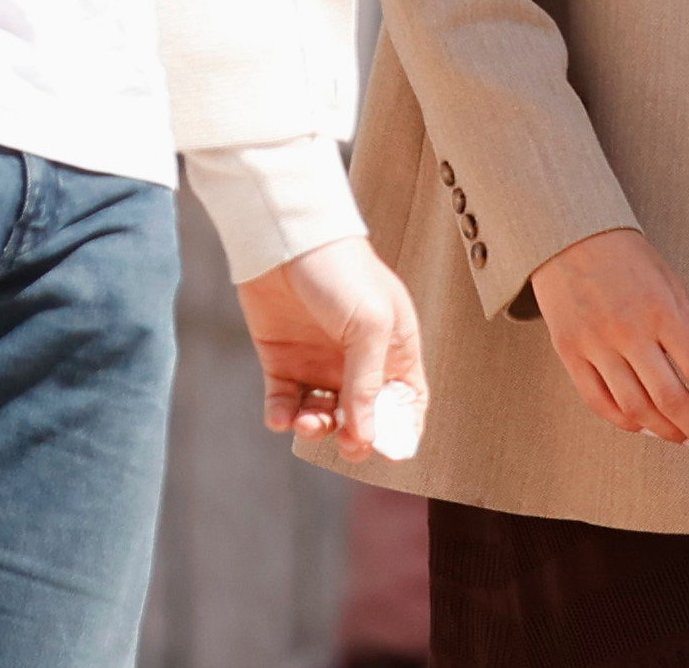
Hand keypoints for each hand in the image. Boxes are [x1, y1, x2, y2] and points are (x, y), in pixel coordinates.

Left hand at [237, 236, 426, 462]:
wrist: (286, 238)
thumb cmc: (341, 270)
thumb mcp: (370, 325)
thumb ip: (368, 383)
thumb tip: (367, 438)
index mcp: (392, 347)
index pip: (406, 400)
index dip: (400, 428)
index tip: (387, 449)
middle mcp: (356, 359)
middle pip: (363, 417)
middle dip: (356, 437)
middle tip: (346, 442)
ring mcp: (319, 361)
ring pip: (323, 416)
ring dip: (318, 429)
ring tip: (309, 421)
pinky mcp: (282, 360)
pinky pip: (285, 404)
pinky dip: (283, 418)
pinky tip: (284, 415)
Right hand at [529, 227, 688, 453]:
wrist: (568, 233)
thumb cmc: (627, 257)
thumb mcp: (671, 284)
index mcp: (662, 310)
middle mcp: (629, 331)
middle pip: (672, 400)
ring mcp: (596, 344)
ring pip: (637, 410)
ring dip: (667, 433)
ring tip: (686, 439)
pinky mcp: (569, 353)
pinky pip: (599, 403)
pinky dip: (626, 423)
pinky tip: (645, 427)